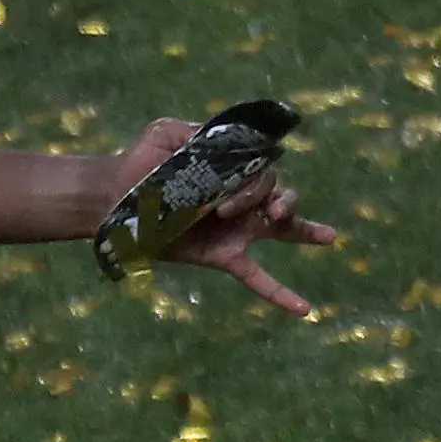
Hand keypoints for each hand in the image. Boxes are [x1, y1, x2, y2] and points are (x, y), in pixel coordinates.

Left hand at [109, 118, 339, 315]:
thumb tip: (217, 136)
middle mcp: (242, 198)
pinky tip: (304, 309)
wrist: (116, 197)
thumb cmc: (141, 163)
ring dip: (304, 230)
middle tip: (266, 212)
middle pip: (279, 195)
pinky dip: (280, 293)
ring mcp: (237, 229)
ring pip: (283, 227)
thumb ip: (194, 132)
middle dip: (277, 201)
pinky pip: (257, 277)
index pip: (263, 170)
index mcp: (233, 171)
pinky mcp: (223, 255)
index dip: (257, 181)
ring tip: (325, 235)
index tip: (230, 192)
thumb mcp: (165, 134)